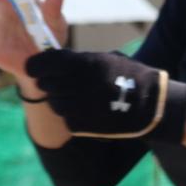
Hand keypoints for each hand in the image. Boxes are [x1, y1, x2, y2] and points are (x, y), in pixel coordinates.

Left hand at [24, 50, 173, 138]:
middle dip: (48, 83)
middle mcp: (81, 84)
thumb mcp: (108, 59)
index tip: (32, 67)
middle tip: (53, 83)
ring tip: (73, 98)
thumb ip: (80, 61)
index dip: (36, 65)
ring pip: (55, 104)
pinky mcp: (85, 126)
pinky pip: (67, 120)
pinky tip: (85, 111)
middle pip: (47, 84)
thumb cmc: (131, 77)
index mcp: (86, 64)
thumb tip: (55, 60)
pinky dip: (72, 117)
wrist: (153, 105)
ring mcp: (82, 107)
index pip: (47, 62)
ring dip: (59, 101)